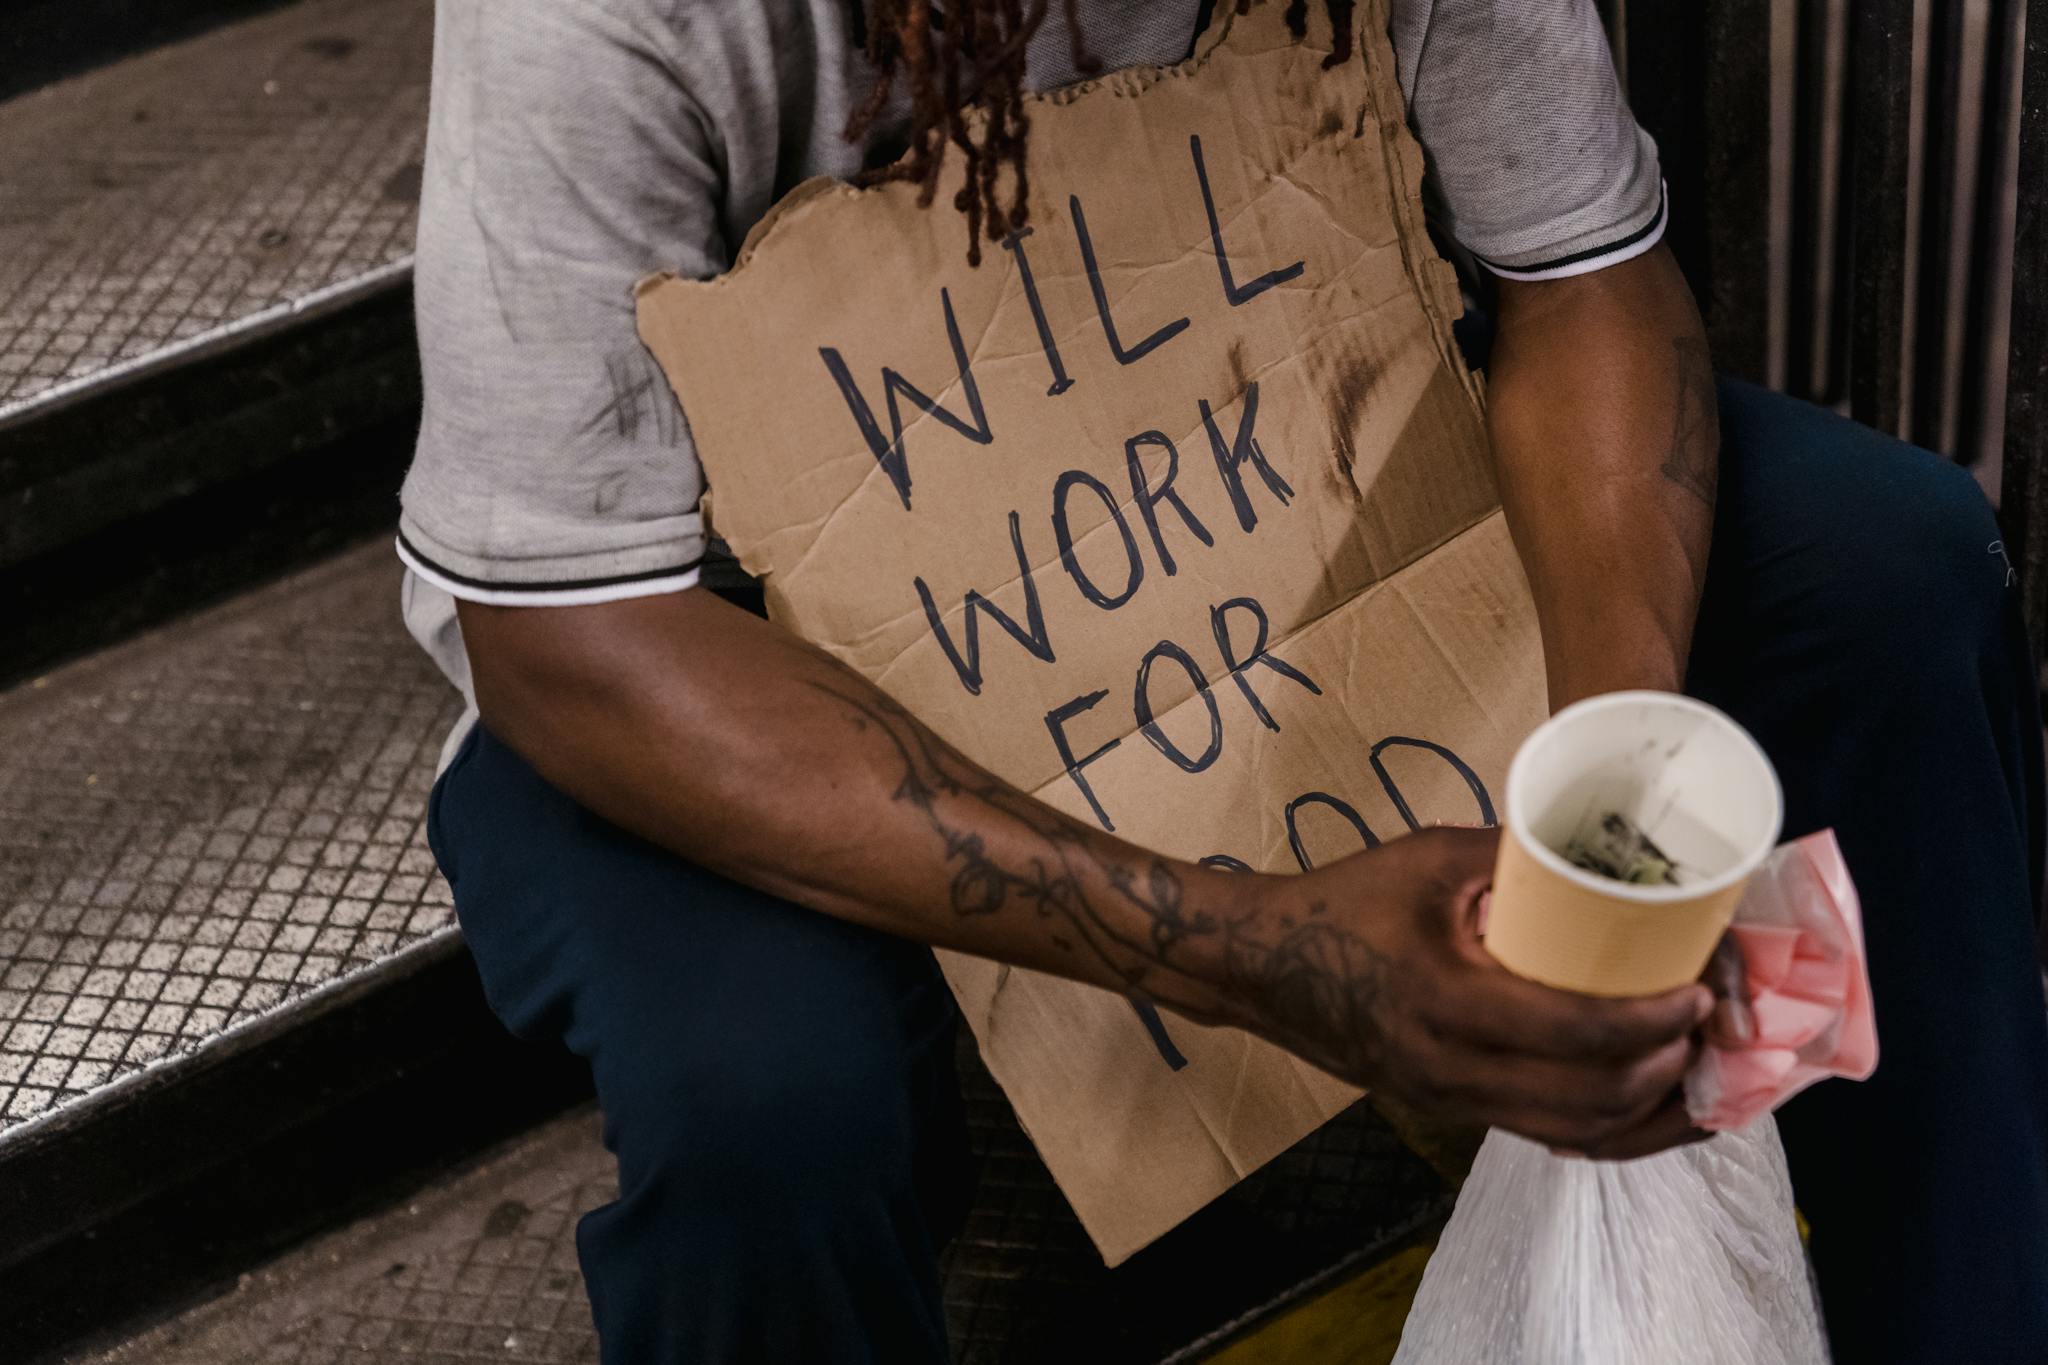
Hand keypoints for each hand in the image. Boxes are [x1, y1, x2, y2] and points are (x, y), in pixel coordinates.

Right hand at [1218, 826, 1714, 1159]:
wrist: (1266, 967)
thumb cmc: (1344, 903)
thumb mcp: (1430, 858)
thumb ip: (1519, 856)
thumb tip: (1611, 852)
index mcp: (1445, 1000)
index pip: (1574, 1033)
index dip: (1651, 1022)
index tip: (1698, 993)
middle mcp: (1449, 1069)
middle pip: (1589, 1100)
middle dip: (1666, 1072)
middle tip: (1708, 1028)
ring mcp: (1450, 1101)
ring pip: (1574, 1135)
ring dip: (1647, 1113)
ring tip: (1697, 1072)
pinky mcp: (1452, 1113)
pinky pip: (1546, 1136)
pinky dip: (1606, 1127)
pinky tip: (1646, 1103)